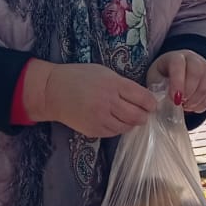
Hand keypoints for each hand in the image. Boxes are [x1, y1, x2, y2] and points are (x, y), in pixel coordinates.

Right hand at [22, 61, 156, 137]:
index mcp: (113, 84)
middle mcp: (108, 102)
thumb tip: (142, 97)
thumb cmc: (79, 77)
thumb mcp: (104, 73)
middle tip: (144, 113)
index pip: (142, 98)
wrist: (52, 90)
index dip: (151, 103)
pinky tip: (115, 120)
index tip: (152, 104)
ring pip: (127, 126)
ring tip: (129, 117)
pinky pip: (114, 132)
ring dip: (132, 123)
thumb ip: (122, 84)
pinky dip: (119, 128)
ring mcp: (100, 118)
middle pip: (138, 115)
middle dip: (144, 115)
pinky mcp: (94, 130)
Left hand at [146, 50, 205, 112]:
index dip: (177, 82)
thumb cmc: (165, 75)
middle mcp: (195, 60)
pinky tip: (192, 105)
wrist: (183, 71)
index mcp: (177, 57)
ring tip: (184, 105)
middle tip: (179, 103)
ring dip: (194, 102)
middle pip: (197, 74)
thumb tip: (158, 102)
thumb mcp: (155, 78)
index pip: (179, 65)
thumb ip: (156, 88)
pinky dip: (202, 105)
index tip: (174, 98)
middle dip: (188, 93)